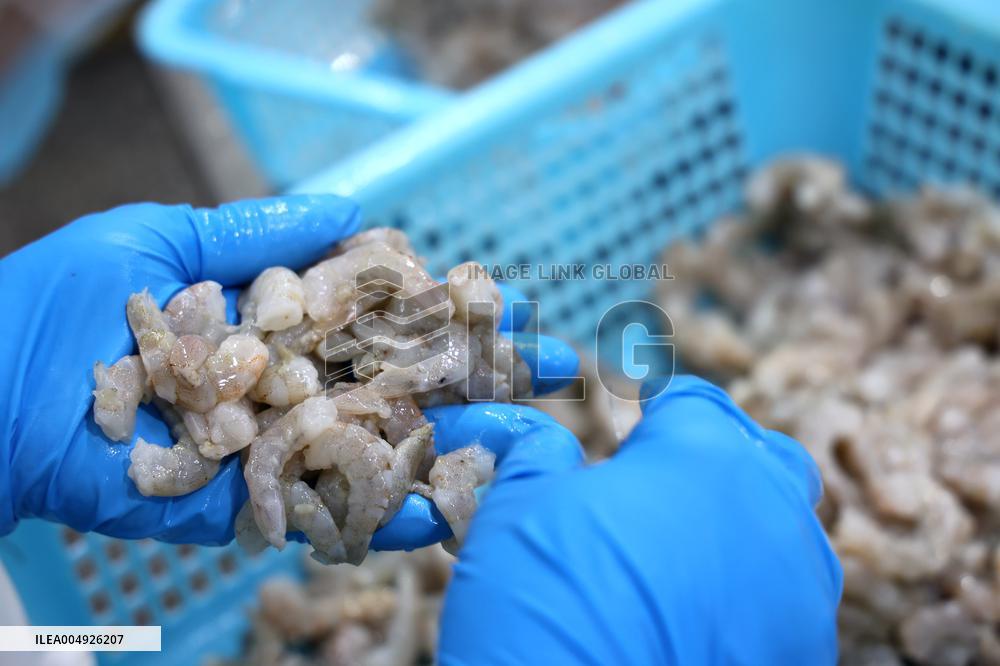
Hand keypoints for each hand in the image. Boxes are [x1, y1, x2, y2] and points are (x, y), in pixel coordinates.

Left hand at [0, 197, 578, 546]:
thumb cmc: (63, 302)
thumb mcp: (165, 241)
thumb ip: (261, 234)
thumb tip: (359, 206)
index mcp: (273, 322)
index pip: (382, 315)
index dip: (449, 308)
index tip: (513, 298)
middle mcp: (284, 386)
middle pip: (398, 383)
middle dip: (479, 374)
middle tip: (557, 361)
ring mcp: (271, 448)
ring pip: (380, 447)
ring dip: (458, 441)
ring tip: (533, 430)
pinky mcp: (244, 505)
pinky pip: (325, 511)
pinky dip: (388, 514)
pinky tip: (454, 505)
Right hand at [434, 376, 841, 664]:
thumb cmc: (544, 604)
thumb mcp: (517, 511)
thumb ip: (540, 457)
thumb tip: (543, 441)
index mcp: (702, 453)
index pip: (689, 401)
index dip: (655, 408)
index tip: (634, 422)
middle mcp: (770, 510)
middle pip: (758, 459)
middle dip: (714, 461)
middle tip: (657, 491)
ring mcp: (799, 590)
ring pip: (781, 534)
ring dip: (737, 531)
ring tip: (675, 561)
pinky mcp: (802, 654)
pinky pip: (783, 605)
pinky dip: (746, 599)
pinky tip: (693, 622)